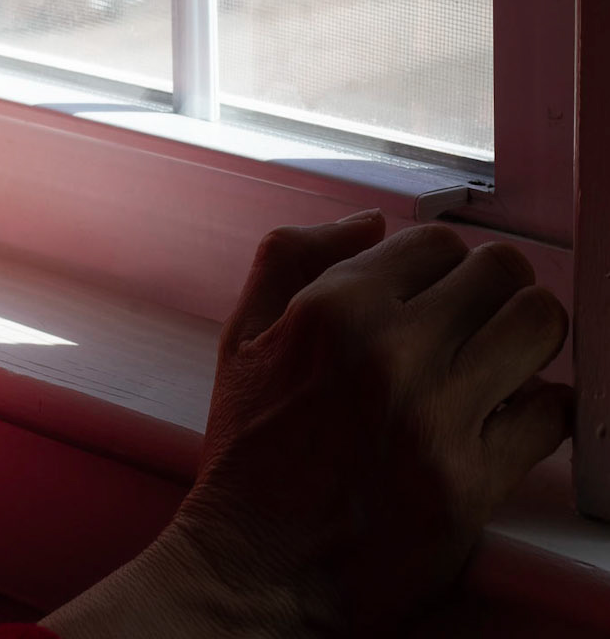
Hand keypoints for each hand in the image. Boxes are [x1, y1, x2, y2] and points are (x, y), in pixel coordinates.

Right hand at [46, 212, 570, 638]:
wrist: (256, 569)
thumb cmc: (250, 453)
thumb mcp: (243, 335)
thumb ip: (292, 256)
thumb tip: (369, 222)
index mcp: (335, 307)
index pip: (438, 242)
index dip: (445, 262)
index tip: (443, 290)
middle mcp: (390, 352)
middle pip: (501, 271)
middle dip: (498, 288)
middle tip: (484, 318)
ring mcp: (435, 418)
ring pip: (537, 327)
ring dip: (529, 335)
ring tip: (508, 356)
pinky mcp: (469, 484)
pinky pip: (548, 417)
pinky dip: (541, 409)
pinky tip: (511, 415)